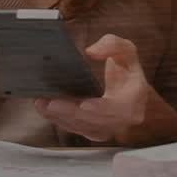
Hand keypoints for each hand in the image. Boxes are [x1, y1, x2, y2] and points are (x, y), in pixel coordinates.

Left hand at [35, 34, 150, 142]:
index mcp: (134, 99)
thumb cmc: (127, 69)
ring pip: (83, 127)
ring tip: (42, 104)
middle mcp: (123, 119)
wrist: (131, 92)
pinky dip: (60, 120)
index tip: (84, 104)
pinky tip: (45, 109)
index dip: (101, 108)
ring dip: (61, 118)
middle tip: (50, 103)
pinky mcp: (94, 132)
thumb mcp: (126, 51)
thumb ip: (113, 45)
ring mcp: (108, 128)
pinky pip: (77, 129)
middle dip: (72, 113)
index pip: (119, 108)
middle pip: (96, 121)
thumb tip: (91, 51)